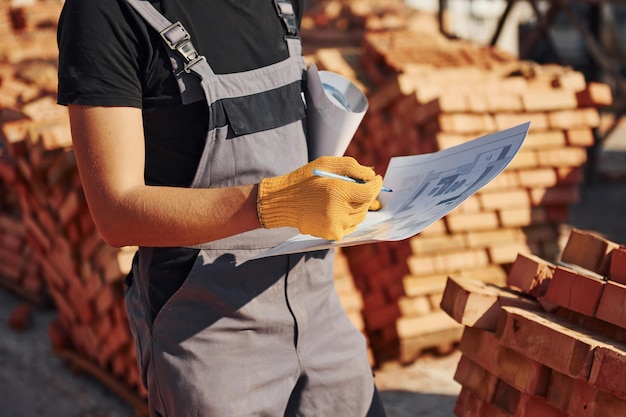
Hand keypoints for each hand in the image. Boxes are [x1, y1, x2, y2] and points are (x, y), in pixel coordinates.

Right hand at [257, 156, 382, 239]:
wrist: (283, 202)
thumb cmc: (305, 179)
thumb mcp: (327, 164)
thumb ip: (352, 167)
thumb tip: (372, 176)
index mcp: (338, 192)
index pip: (369, 192)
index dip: (376, 185)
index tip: (377, 180)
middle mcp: (339, 211)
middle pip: (366, 204)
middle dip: (365, 194)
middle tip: (358, 187)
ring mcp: (336, 226)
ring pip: (360, 216)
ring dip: (357, 206)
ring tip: (343, 198)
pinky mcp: (333, 234)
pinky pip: (351, 226)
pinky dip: (349, 218)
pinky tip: (336, 209)